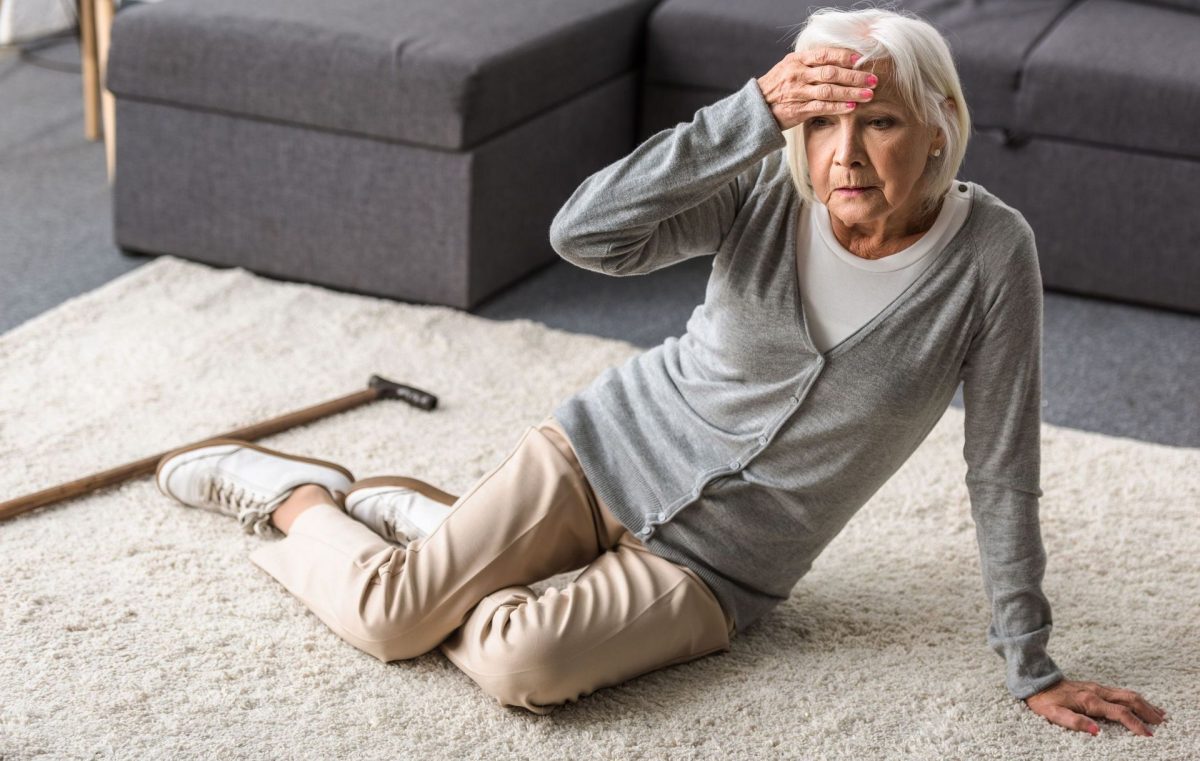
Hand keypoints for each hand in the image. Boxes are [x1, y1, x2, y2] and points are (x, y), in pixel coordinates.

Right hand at [755, 48, 877, 131]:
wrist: (756, 107)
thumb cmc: (778, 87)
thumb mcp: (790, 68)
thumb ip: (810, 64)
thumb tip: (839, 60)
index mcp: (797, 60)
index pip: (825, 55)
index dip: (845, 56)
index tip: (862, 59)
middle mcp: (797, 74)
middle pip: (831, 73)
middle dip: (854, 76)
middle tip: (873, 79)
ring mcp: (797, 92)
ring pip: (829, 91)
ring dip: (851, 92)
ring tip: (868, 94)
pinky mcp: (797, 109)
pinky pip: (821, 107)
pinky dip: (838, 107)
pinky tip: (851, 107)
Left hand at [1024, 678, 1167, 736]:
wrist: (1036, 681)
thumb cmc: (1044, 700)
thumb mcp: (1054, 715)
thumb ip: (1075, 722)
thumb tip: (1097, 731)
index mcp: (1090, 700)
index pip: (1120, 713)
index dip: (1135, 724)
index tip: (1149, 735)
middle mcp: (1097, 692)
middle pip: (1129, 700)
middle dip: (1147, 712)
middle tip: (1163, 724)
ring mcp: (1098, 688)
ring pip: (1127, 694)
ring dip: (1145, 704)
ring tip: (1160, 715)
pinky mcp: (1096, 687)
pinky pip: (1121, 692)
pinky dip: (1136, 699)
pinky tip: (1142, 703)